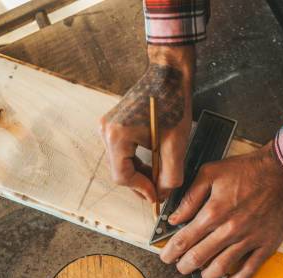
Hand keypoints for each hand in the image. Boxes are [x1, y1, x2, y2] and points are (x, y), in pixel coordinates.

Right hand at [100, 45, 194, 201]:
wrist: (168, 76)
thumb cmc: (172, 104)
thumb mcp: (175, 144)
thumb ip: (170, 175)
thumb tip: (163, 194)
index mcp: (117, 135)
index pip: (123, 176)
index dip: (141, 190)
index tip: (157, 196)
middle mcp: (106, 131)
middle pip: (119, 171)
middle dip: (141, 182)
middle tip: (160, 190)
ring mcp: (108, 127)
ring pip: (121, 162)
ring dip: (140, 172)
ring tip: (160, 176)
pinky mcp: (115, 124)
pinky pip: (123, 151)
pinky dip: (138, 160)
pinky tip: (155, 162)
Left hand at [160, 142, 282, 277]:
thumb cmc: (249, 170)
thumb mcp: (212, 173)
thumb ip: (190, 197)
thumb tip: (174, 217)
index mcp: (213, 212)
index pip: (184, 240)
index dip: (170, 252)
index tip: (166, 257)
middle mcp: (229, 230)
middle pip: (199, 258)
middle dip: (184, 266)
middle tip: (180, 266)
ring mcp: (249, 239)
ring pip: (221, 268)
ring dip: (207, 275)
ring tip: (202, 273)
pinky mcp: (266, 244)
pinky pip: (250, 270)